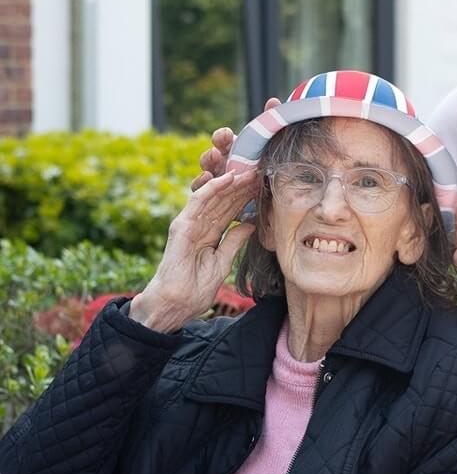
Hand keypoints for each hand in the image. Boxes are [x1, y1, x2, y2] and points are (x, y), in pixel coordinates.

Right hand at [130, 170, 259, 331]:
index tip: (264, 186)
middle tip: (261, 171)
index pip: (230, 210)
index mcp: (209, 234)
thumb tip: (249, 225)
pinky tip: (228, 178)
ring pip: (213, 196)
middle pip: (224, 200)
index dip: (246, 197)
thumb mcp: (223, 262)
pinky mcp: (182, 225)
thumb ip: (234, 242)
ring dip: (232, 182)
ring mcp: (189, 223)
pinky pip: (198, 201)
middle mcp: (199, 225)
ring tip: (250, 170)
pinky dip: (213, 188)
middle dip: (242, 186)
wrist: (175, 304)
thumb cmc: (195, 289)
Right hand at [190, 97, 281, 190]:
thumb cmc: (264, 167)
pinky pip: (202, 191)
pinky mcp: (214, 196)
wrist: (268, 195)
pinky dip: (202, 185)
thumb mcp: (269, 147)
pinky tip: (209, 184)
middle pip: (209, 156)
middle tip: (217, 153)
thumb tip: (273, 100)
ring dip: (206, 171)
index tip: (227, 134)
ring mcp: (216, 180)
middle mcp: (221, 163)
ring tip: (210, 172)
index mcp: (232, 149)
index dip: (222, 136)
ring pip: (204, 173)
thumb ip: (269, 123)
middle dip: (211, 154)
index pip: (222, 139)